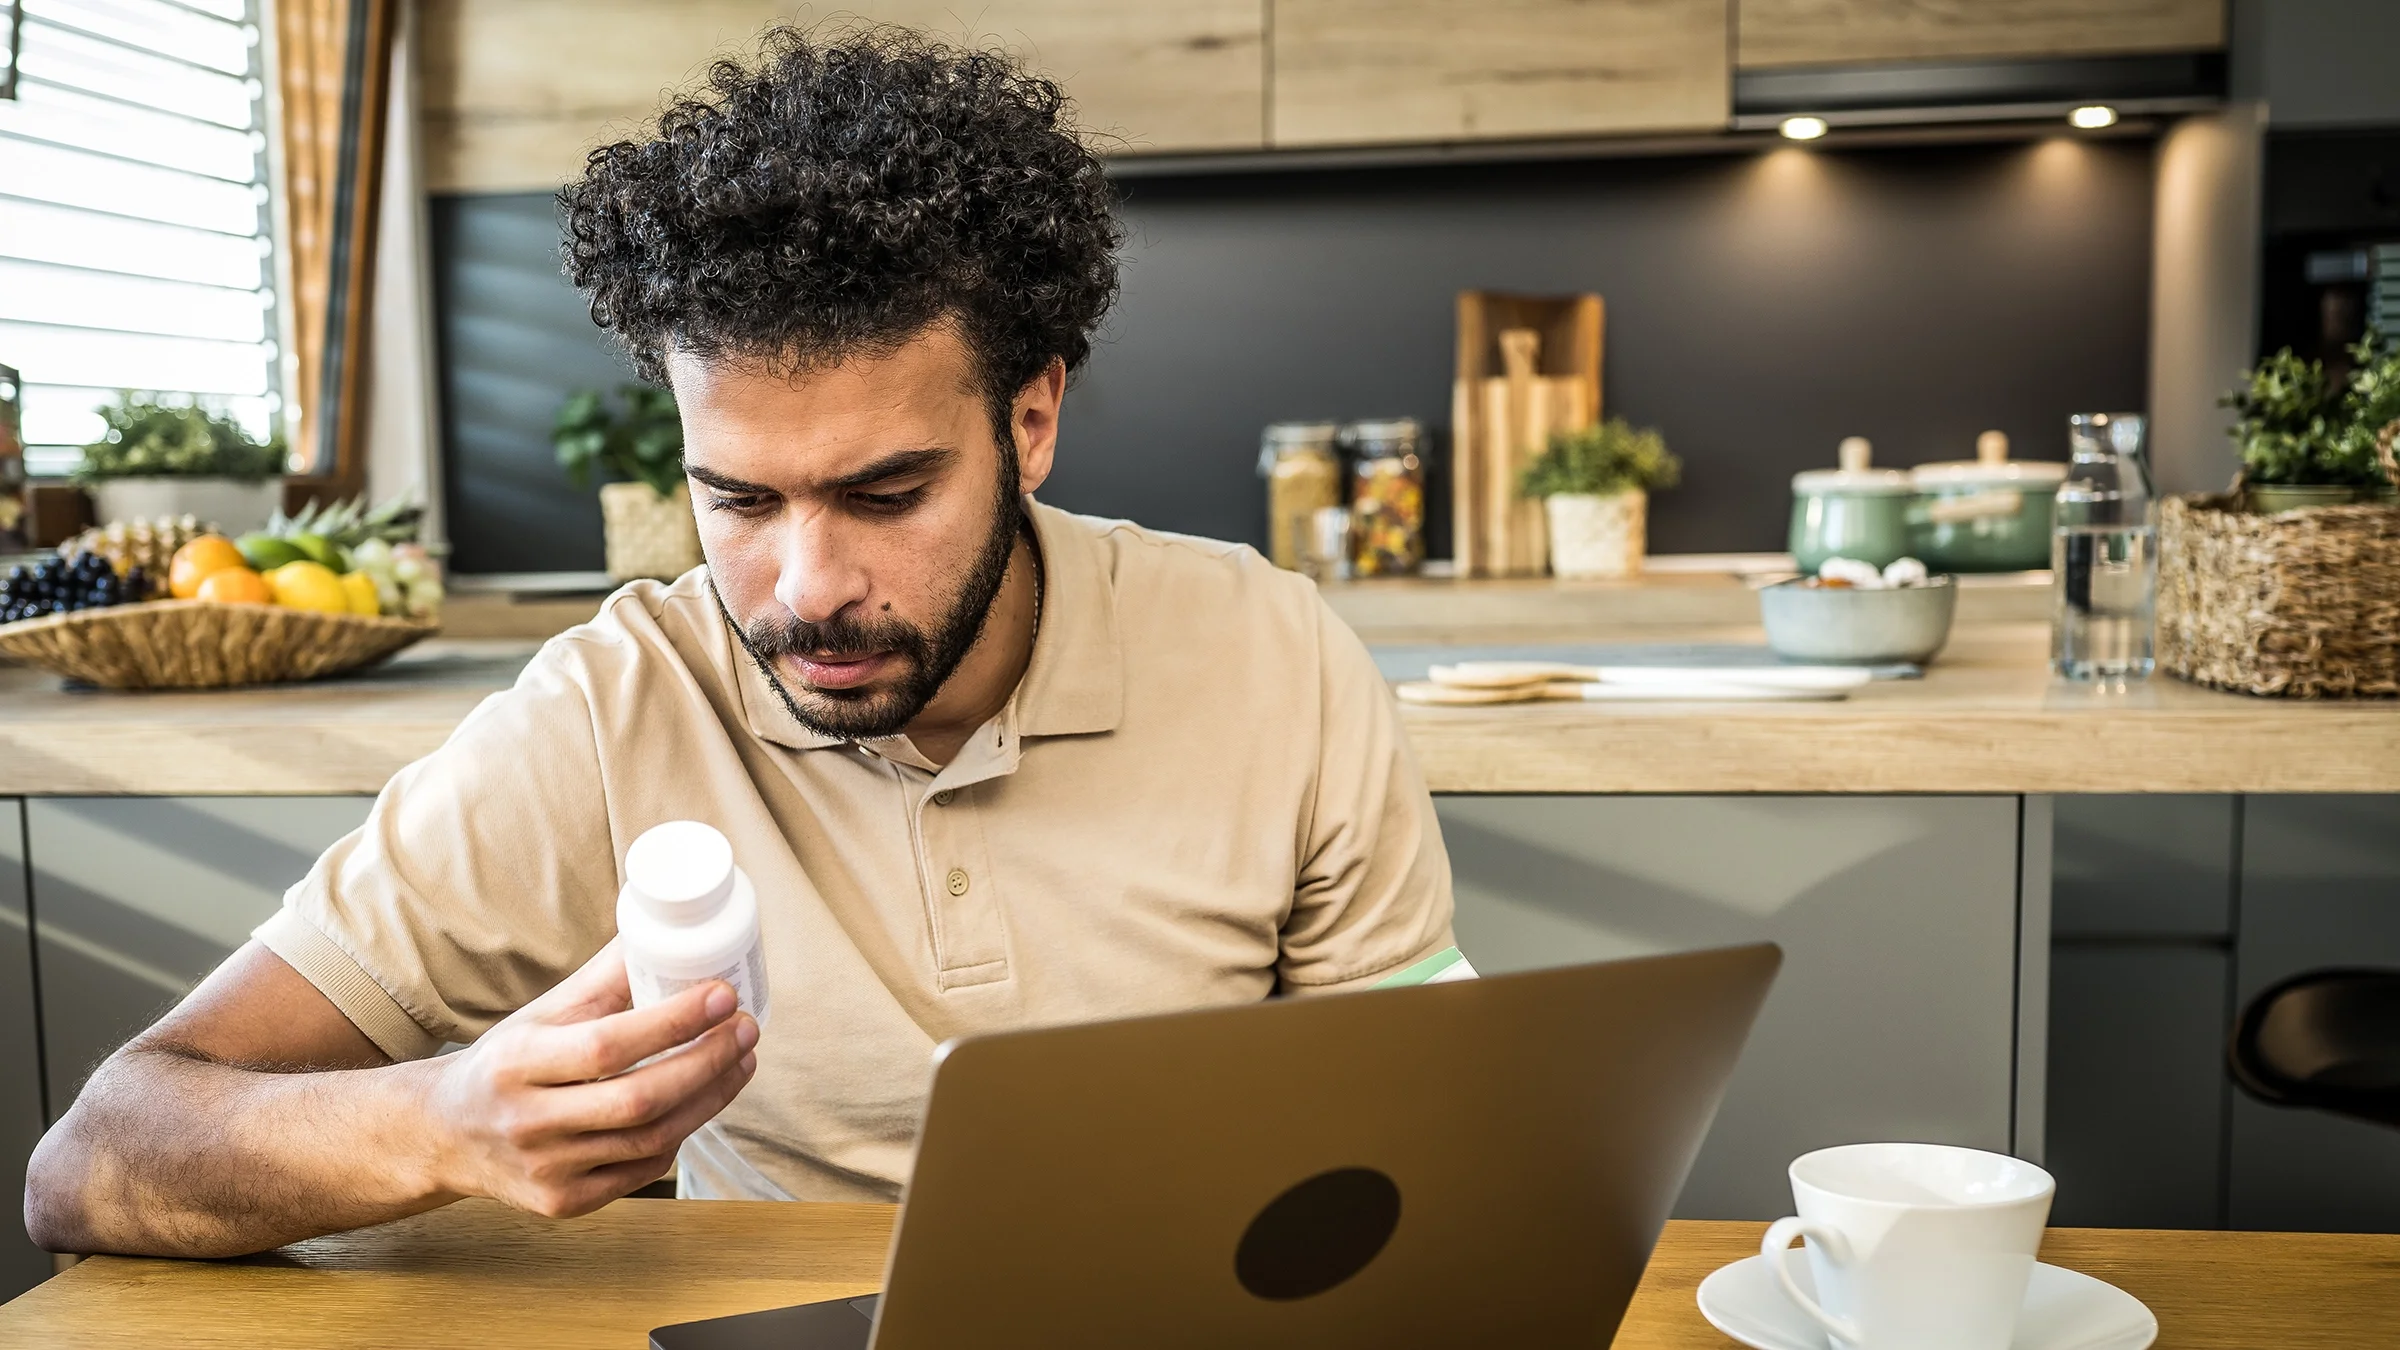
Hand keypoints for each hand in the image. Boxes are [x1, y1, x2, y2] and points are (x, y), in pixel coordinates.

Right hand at [421, 939, 758, 1217]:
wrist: (445, 1136)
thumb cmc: (506, 1064)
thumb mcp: (541, 1015)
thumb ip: (603, 979)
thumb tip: (662, 928)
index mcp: (517, 1063)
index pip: (608, 1046)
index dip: (673, 1022)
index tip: (723, 996)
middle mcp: (527, 1121)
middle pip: (639, 1100)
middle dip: (707, 1063)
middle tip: (747, 1029)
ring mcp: (546, 1170)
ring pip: (650, 1140)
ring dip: (710, 1099)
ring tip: (742, 1061)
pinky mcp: (563, 1203)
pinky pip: (642, 1172)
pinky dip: (680, 1134)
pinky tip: (701, 1102)